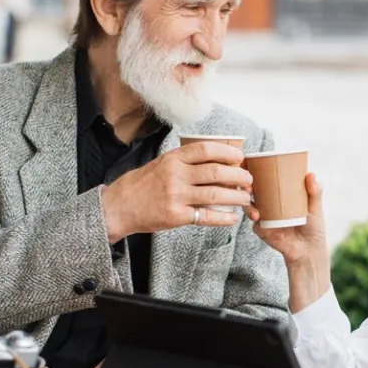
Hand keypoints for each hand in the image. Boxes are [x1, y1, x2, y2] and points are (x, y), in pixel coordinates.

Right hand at [101, 142, 252, 240]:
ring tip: (245, 198)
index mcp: (173, 159)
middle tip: (248, 180)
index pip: (206, 150)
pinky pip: (206, 216)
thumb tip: (217, 161)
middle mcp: (175, 175)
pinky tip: (233, 218)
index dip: (228, 152)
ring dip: (236, 196)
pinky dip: (223, 218)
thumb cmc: (142, 184)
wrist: (119, 206)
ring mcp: (176, 196)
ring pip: (215, 194)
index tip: (240, 157)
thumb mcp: (161, 164)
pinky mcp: (176, 216)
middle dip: (238, 176)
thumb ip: (185, 161)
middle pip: (216, 172)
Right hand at [247, 172, 326, 265]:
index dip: (254, 170)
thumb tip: (311, 174)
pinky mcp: (262, 229)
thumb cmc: (313, 226)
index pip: (265, 178)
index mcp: (280, 193)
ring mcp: (264, 216)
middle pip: (252, 190)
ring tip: (252, 204)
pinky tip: (258, 218)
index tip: (249, 163)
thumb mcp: (315, 207)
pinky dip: (255, 220)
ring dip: (247, 203)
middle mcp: (269, 202)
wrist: (308, 250)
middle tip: (248, 185)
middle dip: (246, 185)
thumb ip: (315, 192)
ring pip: (248, 205)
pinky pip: (255, 223)